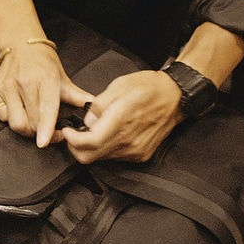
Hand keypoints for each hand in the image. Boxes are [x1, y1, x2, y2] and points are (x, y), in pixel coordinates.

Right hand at [0, 42, 92, 146]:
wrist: (20, 44)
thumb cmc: (43, 63)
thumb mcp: (62, 77)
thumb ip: (76, 96)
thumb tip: (91, 107)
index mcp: (45, 78)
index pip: (45, 108)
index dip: (45, 127)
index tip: (44, 142)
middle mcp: (24, 82)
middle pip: (30, 121)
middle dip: (40, 132)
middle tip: (48, 132)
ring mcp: (7, 86)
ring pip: (15, 122)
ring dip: (26, 129)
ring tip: (33, 123)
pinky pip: (3, 117)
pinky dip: (12, 119)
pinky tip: (19, 111)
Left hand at [62, 70, 183, 162]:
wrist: (176, 97)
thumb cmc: (149, 88)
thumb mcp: (119, 85)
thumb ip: (99, 105)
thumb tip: (87, 122)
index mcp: (122, 120)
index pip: (90, 142)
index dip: (73, 140)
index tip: (68, 132)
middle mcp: (128, 140)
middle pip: (91, 156)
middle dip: (76, 148)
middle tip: (74, 135)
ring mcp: (135, 150)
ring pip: (101, 158)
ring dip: (91, 148)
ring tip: (94, 131)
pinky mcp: (140, 155)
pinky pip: (114, 158)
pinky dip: (105, 149)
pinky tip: (109, 135)